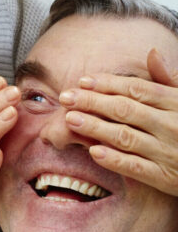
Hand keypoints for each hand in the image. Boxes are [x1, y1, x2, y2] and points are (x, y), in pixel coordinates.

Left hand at [59, 48, 177, 195]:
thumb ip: (168, 80)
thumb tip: (152, 53)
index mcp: (176, 104)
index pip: (136, 89)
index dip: (107, 84)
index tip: (82, 81)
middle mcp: (172, 126)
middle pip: (125, 109)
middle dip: (92, 102)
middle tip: (65, 98)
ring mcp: (169, 153)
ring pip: (125, 137)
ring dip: (95, 127)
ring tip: (70, 119)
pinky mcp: (165, 178)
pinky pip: (136, 168)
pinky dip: (114, 159)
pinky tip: (93, 151)